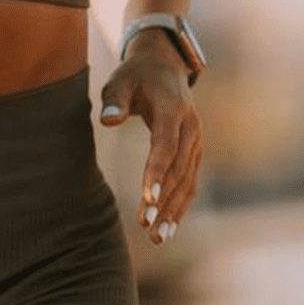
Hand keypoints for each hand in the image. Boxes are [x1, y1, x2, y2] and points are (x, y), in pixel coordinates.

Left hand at [98, 33, 201, 245]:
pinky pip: (189, 183)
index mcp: (173, 109)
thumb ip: (114, 100)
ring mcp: (196, 143)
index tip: (148, 199)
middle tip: (146, 226)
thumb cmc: (136, 75)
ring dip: (174, 211)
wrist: (164, 67)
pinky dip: (180, 206)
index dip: (157, 172)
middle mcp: (191, 128)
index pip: (166, 145)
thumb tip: (107, 121)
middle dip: (164, 200)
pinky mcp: (194, 153)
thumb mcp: (120, 80)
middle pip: (179, 170)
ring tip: (157, 237)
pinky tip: (166, 228)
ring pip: (187, 181)